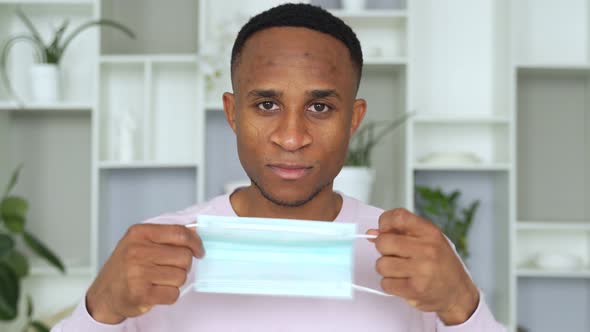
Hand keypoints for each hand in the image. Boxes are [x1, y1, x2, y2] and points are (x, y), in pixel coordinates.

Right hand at [86, 224, 204, 323]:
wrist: (104, 294)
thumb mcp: (141, 242)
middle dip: (182, 266)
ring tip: (157, 281)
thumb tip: (196, 230)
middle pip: (184, 257)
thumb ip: (167, 236)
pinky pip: (173, 294)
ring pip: (181, 276)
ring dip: (174, 282)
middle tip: (168, 269)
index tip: (199, 250)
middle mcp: (137, 251)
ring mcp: (138, 272)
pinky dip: (168, 295)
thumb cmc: (125, 267)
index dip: (195, 243)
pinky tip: (155, 292)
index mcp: (140, 233)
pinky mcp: (140, 294)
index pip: (180, 233)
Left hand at [367, 208, 479, 324]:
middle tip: (394, 255)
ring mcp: (422, 270)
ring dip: (386, 270)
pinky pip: (386, 283)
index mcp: (430, 232)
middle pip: (383, 242)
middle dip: (383, 250)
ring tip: (401, 271)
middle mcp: (427, 249)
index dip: (384, 222)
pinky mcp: (416, 289)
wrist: (458, 293)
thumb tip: (371, 234)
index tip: (384, 231)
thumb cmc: (441, 264)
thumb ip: (400, 233)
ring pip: (381, 265)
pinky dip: (390, 285)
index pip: (398, 217)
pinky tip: (404, 282)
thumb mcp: (427, 241)